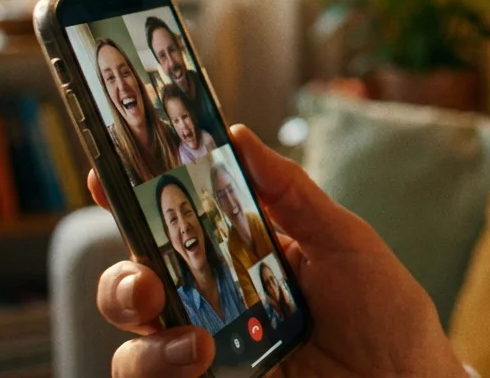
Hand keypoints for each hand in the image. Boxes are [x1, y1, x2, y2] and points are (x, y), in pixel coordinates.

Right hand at [90, 125, 467, 377]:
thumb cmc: (385, 311)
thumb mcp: (344, 240)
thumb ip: (289, 193)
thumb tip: (237, 135)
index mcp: (242, 252)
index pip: (176, 223)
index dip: (132, 198)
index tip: (104, 173)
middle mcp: (217, 300)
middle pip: (137, 282)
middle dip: (123, 279)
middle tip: (149, 281)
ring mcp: (211, 351)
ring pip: (136, 344)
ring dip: (146, 341)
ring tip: (194, 346)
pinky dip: (163, 369)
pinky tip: (201, 362)